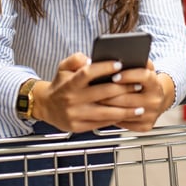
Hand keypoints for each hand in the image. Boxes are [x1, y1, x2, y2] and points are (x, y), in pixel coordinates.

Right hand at [30, 53, 148, 132]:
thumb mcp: (63, 67)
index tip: (120, 64)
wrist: (45, 106)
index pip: (88, 73)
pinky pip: (101, 123)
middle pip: (102, 93)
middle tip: (138, 85)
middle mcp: (72, 99)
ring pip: (105, 112)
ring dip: (125, 110)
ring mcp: (75, 115)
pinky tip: (128, 115)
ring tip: (140, 107)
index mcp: (69, 83)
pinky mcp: (78, 127)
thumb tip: (91, 59)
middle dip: (123, 89)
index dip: (104, 68)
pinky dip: (116, 119)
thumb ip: (76, 59)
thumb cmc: (61, 84)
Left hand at [100, 60, 174, 131]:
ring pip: (124, 111)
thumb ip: (136, 60)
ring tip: (94, 100)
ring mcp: (151, 114)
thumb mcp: (144, 67)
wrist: (159, 99)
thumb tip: (120, 58)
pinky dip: (112, 117)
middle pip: (129, 97)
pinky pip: (124, 123)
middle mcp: (155, 99)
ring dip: (108, 106)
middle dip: (110, 93)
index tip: (114, 76)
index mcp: (155, 82)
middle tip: (94, 90)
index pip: (144, 76)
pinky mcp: (145, 126)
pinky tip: (103, 111)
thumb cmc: (145, 81)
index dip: (129, 75)